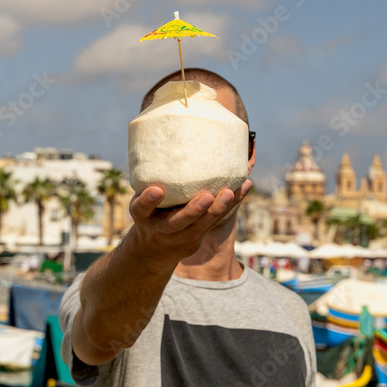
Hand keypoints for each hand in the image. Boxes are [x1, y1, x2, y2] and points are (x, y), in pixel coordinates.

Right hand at [128, 180, 252, 262]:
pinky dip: (232, 204)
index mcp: (142, 216)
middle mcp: (161, 228)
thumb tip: (166, 139)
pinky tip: (245, 186)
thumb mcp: (142, 200)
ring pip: (201, 225)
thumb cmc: (150, 211)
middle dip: (193, 211)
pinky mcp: (198, 236)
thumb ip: (152, 180)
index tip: (156, 191)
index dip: (148, 201)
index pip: (141, 209)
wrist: (156, 247)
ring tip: (229, 193)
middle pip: (177, 223)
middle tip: (206, 197)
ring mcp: (181, 235)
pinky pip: (217, 220)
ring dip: (217, 209)